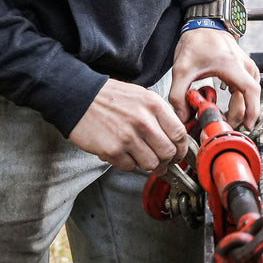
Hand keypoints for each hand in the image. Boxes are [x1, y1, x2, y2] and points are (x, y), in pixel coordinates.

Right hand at [69, 78, 188, 172]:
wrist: (80, 99)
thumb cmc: (111, 98)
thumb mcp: (141, 96)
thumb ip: (159, 114)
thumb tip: (174, 135)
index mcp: (153, 105)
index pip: (179, 133)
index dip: (182, 148)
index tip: (179, 153)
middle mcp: (143, 121)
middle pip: (168, 152)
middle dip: (167, 161)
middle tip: (163, 162)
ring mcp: (128, 137)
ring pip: (151, 163)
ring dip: (149, 165)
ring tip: (143, 159)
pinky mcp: (113, 150)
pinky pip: (130, 167)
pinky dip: (129, 165)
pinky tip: (124, 155)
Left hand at [170, 25, 261, 129]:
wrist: (204, 25)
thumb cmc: (198, 41)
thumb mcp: (182, 69)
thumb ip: (178, 95)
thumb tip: (183, 117)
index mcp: (231, 65)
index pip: (250, 90)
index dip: (252, 110)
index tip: (248, 125)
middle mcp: (243, 66)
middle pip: (249, 97)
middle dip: (239, 116)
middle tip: (224, 127)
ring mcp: (246, 66)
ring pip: (249, 94)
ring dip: (239, 109)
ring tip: (224, 118)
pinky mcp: (243, 69)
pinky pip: (247, 89)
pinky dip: (240, 100)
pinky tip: (227, 107)